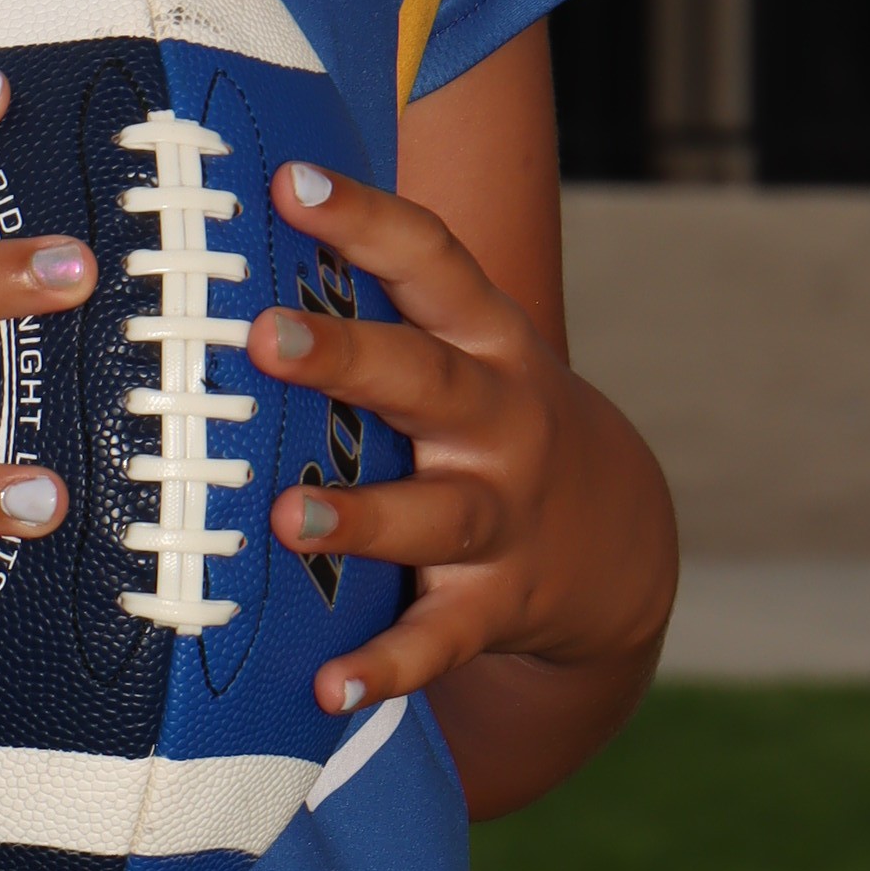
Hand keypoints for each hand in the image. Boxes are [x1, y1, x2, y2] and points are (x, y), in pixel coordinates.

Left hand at [249, 158, 676, 729]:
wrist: (622, 539)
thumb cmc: (494, 418)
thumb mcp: (469, 347)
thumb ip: (383, 297)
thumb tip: (246, 212)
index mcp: (486, 342)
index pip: (432, 262)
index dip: (364, 220)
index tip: (289, 182)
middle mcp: (501, 422)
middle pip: (425, 381)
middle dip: (345, 358)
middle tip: (263, 335)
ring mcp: (503, 515)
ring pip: (432, 514)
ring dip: (361, 517)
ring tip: (288, 518)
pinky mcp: (496, 604)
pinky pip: (439, 638)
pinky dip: (386, 667)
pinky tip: (328, 688)